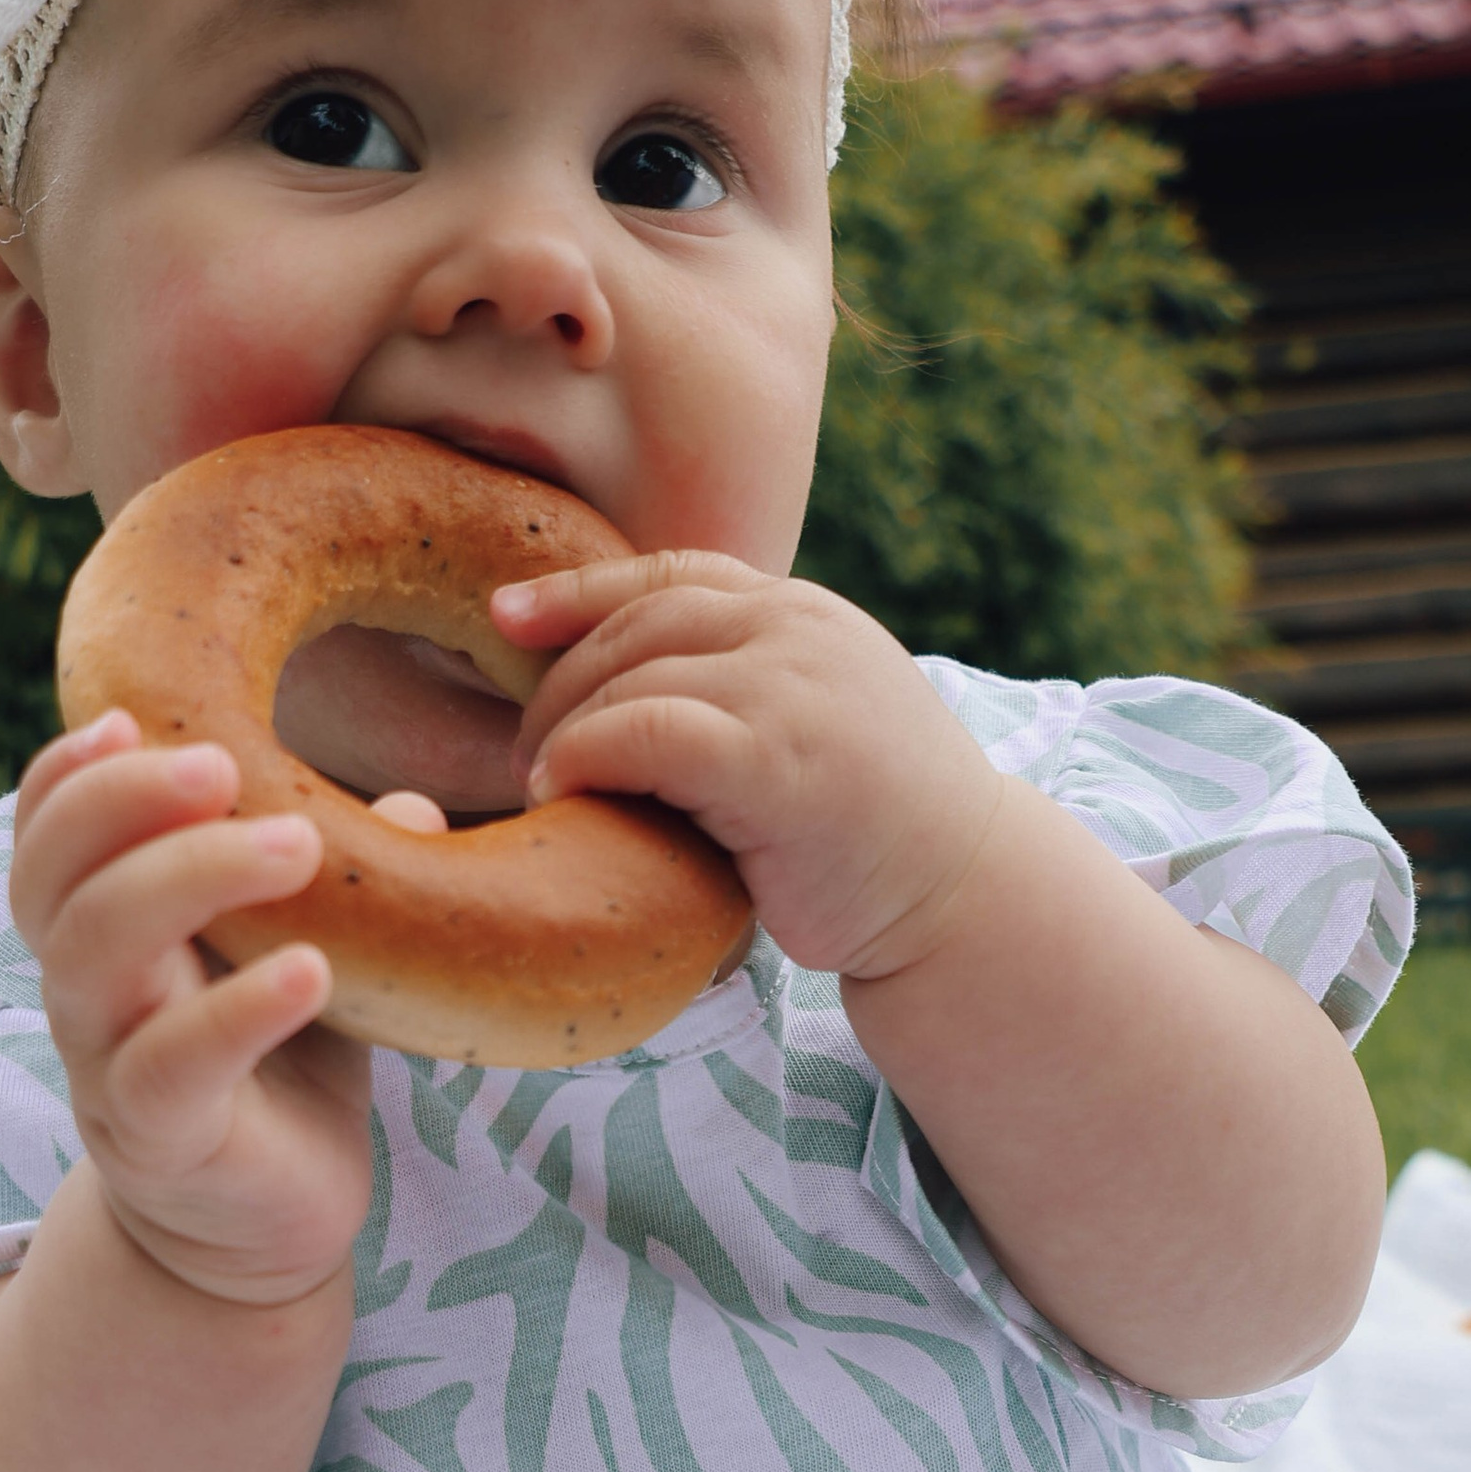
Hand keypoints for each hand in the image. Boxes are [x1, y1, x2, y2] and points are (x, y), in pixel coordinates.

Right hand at [9, 712, 371, 1307]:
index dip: (67, 775)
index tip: (133, 719)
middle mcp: (86, 991)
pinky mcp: (160, 1137)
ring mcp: (109, 1066)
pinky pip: (172, 1066)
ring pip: (95, 955)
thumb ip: (342, 879)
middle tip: (226, 766)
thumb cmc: (280, 1069)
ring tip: (296, 845)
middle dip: (124, 804)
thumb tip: (411, 801)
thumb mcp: (312, 952)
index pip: (46, 834)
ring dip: (188, 879)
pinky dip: (237, 1012)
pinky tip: (309, 970)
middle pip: (55, 879)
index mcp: (104, 931)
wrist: (269, 1227)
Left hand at [495, 555, 1001, 980]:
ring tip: (539, 784)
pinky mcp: (777, 758)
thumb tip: (624, 695)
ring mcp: (792, 688)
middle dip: (559, 683)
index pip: (674, 574)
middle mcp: (799, 631)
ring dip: (564, 730)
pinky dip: (588, 755)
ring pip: (633, 676)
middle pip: (638, 623)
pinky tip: (562, 792)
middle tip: (521, 753)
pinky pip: (647, 731)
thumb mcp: (814, 726)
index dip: (578, 590)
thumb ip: (745, 689)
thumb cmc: (875, 837)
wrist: (965, 898)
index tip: (505, 616)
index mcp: (805, 615)